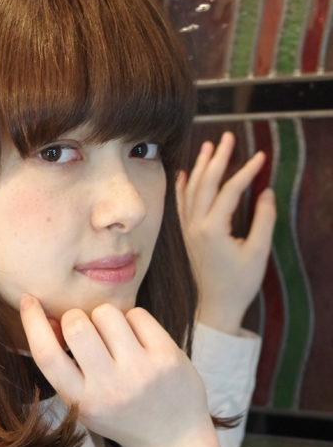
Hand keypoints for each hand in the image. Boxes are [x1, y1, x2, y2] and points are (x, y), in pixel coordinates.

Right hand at [20, 295, 222, 446]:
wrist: (175, 439)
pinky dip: (133, 320)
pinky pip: (137, 315)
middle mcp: (109, 388)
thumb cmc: (122, 415)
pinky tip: (139, 340)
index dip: (32, 322)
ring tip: (115, 337)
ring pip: (107, 313)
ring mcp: (140, 372)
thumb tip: (48, 318)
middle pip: (76, 325)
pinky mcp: (167, 357)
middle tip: (87, 330)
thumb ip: (65, 368)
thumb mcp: (85, 403)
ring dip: (105, 317)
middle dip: (75, 317)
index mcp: (82, 402)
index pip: (46, 355)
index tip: (28, 300)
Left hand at [176, 132, 276, 334]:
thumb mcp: (258, 253)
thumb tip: (266, 192)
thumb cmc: (238, 284)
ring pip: (191, 190)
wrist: (214, 308)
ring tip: (209, 146)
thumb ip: (264, 220)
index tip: (261, 156)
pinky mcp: (186, 236)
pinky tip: (184, 173)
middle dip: (218, 158)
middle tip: (227, 137)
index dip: (246, 171)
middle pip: (206, 183)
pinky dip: (182, 187)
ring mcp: (188, 230)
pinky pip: (180, 205)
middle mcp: (196, 225)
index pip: (230, 189)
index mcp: (213, 228)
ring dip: (200, 167)